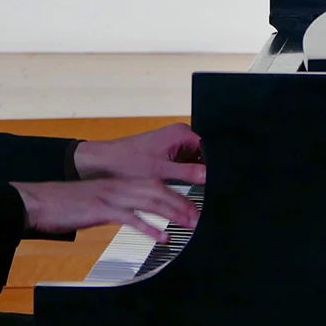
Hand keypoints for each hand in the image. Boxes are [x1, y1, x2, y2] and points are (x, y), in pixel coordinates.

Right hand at [10, 173, 199, 239]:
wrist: (38, 201)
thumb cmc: (65, 204)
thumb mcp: (95, 202)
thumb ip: (116, 206)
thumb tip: (135, 217)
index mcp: (117, 183)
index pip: (154, 183)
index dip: (176, 193)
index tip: (194, 205)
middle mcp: (117, 186)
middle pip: (158, 190)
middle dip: (182, 202)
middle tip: (202, 217)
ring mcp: (110, 196)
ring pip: (149, 200)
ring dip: (173, 212)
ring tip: (192, 224)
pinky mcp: (101, 209)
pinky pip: (129, 217)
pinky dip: (149, 228)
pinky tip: (164, 237)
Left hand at [73, 123, 205, 185]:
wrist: (105, 163)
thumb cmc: (127, 161)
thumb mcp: (161, 171)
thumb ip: (188, 173)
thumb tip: (210, 176)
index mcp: (182, 133)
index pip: (210, 149)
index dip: (215, 167)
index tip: (219, 184)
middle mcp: (180, 136)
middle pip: (204, 157)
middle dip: (205, 173)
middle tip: (209, 192)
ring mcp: (174, 146)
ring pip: (194, 163)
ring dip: (194, 177)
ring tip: (194, 191)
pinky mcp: (167, 156)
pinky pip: (183, 166)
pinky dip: (184, 177)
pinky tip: (183, 189)